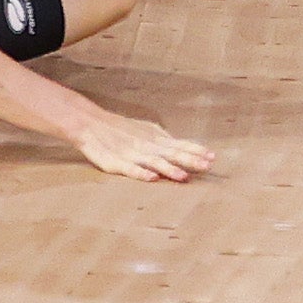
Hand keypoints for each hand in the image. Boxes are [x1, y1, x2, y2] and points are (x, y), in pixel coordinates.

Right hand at [76, 112, 212, 181]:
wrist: (90, 123)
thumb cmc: (119, 129)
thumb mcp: (144, 129)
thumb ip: (162, 138)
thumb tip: (183, 144)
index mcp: (154, 139)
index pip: (179, 145)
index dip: (195, 150)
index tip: (212, 156)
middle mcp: (146, 146)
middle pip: (171, 154)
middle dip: (190, 160)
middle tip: (207, 166)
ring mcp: (132, 155)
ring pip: (154, 163)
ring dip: (170, 169)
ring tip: (184, 176)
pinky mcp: (116, 163)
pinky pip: (131, 170)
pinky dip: (141, 174)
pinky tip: (152, 179)